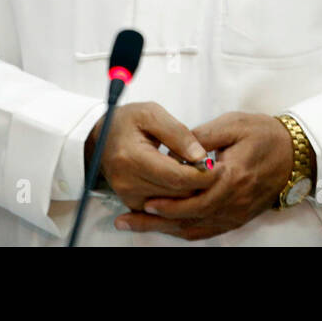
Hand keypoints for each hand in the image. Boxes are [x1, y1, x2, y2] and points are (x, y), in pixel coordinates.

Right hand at [87, 102, 211, 213]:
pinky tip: (186, 180)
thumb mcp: (151, 113)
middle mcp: (127, 182)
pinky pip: (164, 207)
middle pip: (177, 194)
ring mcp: (128, 196)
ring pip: (174, 203)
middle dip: (200, 184)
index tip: (219, 166)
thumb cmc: (128, 121)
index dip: (202, 175)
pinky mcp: (132, 203)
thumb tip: (200, 156)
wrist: (102, 138)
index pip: (176, 177)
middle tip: (216, 169)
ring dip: (191, 190)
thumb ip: (177, 133)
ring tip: (202, 172)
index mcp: (131, 158)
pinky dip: (179, 196)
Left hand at [116, 112, 293, 241]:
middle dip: (157, 221)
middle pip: (190, 218)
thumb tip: (176, 150)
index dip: (170, 203)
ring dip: (165, 229)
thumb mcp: (233, 124)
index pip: (196, 198)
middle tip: (128, 219)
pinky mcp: (238, 218)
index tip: (146, 201)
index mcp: (233, 177)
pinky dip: (185, 231)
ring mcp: (237, 213)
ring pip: (196, 228)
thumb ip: (203, 136)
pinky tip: (166, 229)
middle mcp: (234, 201)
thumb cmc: (264, 134)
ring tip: (136, 225)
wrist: (295, 153)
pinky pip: (208, 231)